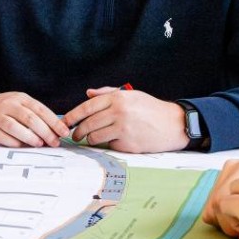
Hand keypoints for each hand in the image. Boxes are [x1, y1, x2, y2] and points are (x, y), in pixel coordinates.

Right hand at [0, 91, 70, 147]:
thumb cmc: (6, 108)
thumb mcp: (20, 104)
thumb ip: (36, 115)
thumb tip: (56, 131)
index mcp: (20, 98)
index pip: (40, 110)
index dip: (54, 122)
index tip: (64, 132)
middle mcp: (8, 105)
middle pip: (30, 119)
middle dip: (45, 132)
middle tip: (54, 142)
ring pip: (15, 127)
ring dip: (30, 137)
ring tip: (40, 144)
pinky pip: (2, 137)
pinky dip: (14, 142)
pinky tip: (22, 146)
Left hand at [61, 87, 188, 152]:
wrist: (174, 124)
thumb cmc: (151, 109)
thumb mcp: (131, 95)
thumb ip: (108, 93)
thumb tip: (88, 93)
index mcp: (118, 98)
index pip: (87, 107)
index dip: (72, 115)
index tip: (65, 122)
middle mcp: (119, 112)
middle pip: (88, 124)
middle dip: (78, 131)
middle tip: (75, 135)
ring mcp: (123, 128)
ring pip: (95, 137)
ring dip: (90, 139)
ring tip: (92, 139)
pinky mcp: (128, 143)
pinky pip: (109, 145)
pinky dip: (110, 144)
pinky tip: (118, 140)